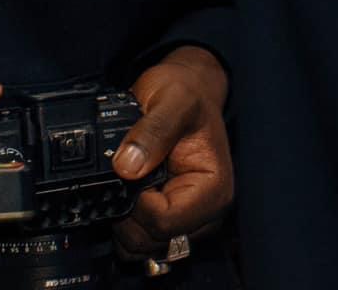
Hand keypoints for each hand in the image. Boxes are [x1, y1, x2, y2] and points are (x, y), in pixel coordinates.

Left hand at [112, 43, 232, 263]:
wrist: (186, 92)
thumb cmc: (187, 95)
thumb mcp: (173, 101)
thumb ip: (154, 130)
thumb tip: (127, 166)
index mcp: (214, 190)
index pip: (164, 223)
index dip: (137, 203)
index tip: (130, 174)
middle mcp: (204, 214)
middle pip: (150, 240)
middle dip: (128, 211)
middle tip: (125, 173)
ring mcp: (185, 223)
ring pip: (138, 246)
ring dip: (123, 217)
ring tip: (128, 179)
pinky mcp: (167, 225)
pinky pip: (135, 241)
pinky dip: (123, 221)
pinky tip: (128, 191)